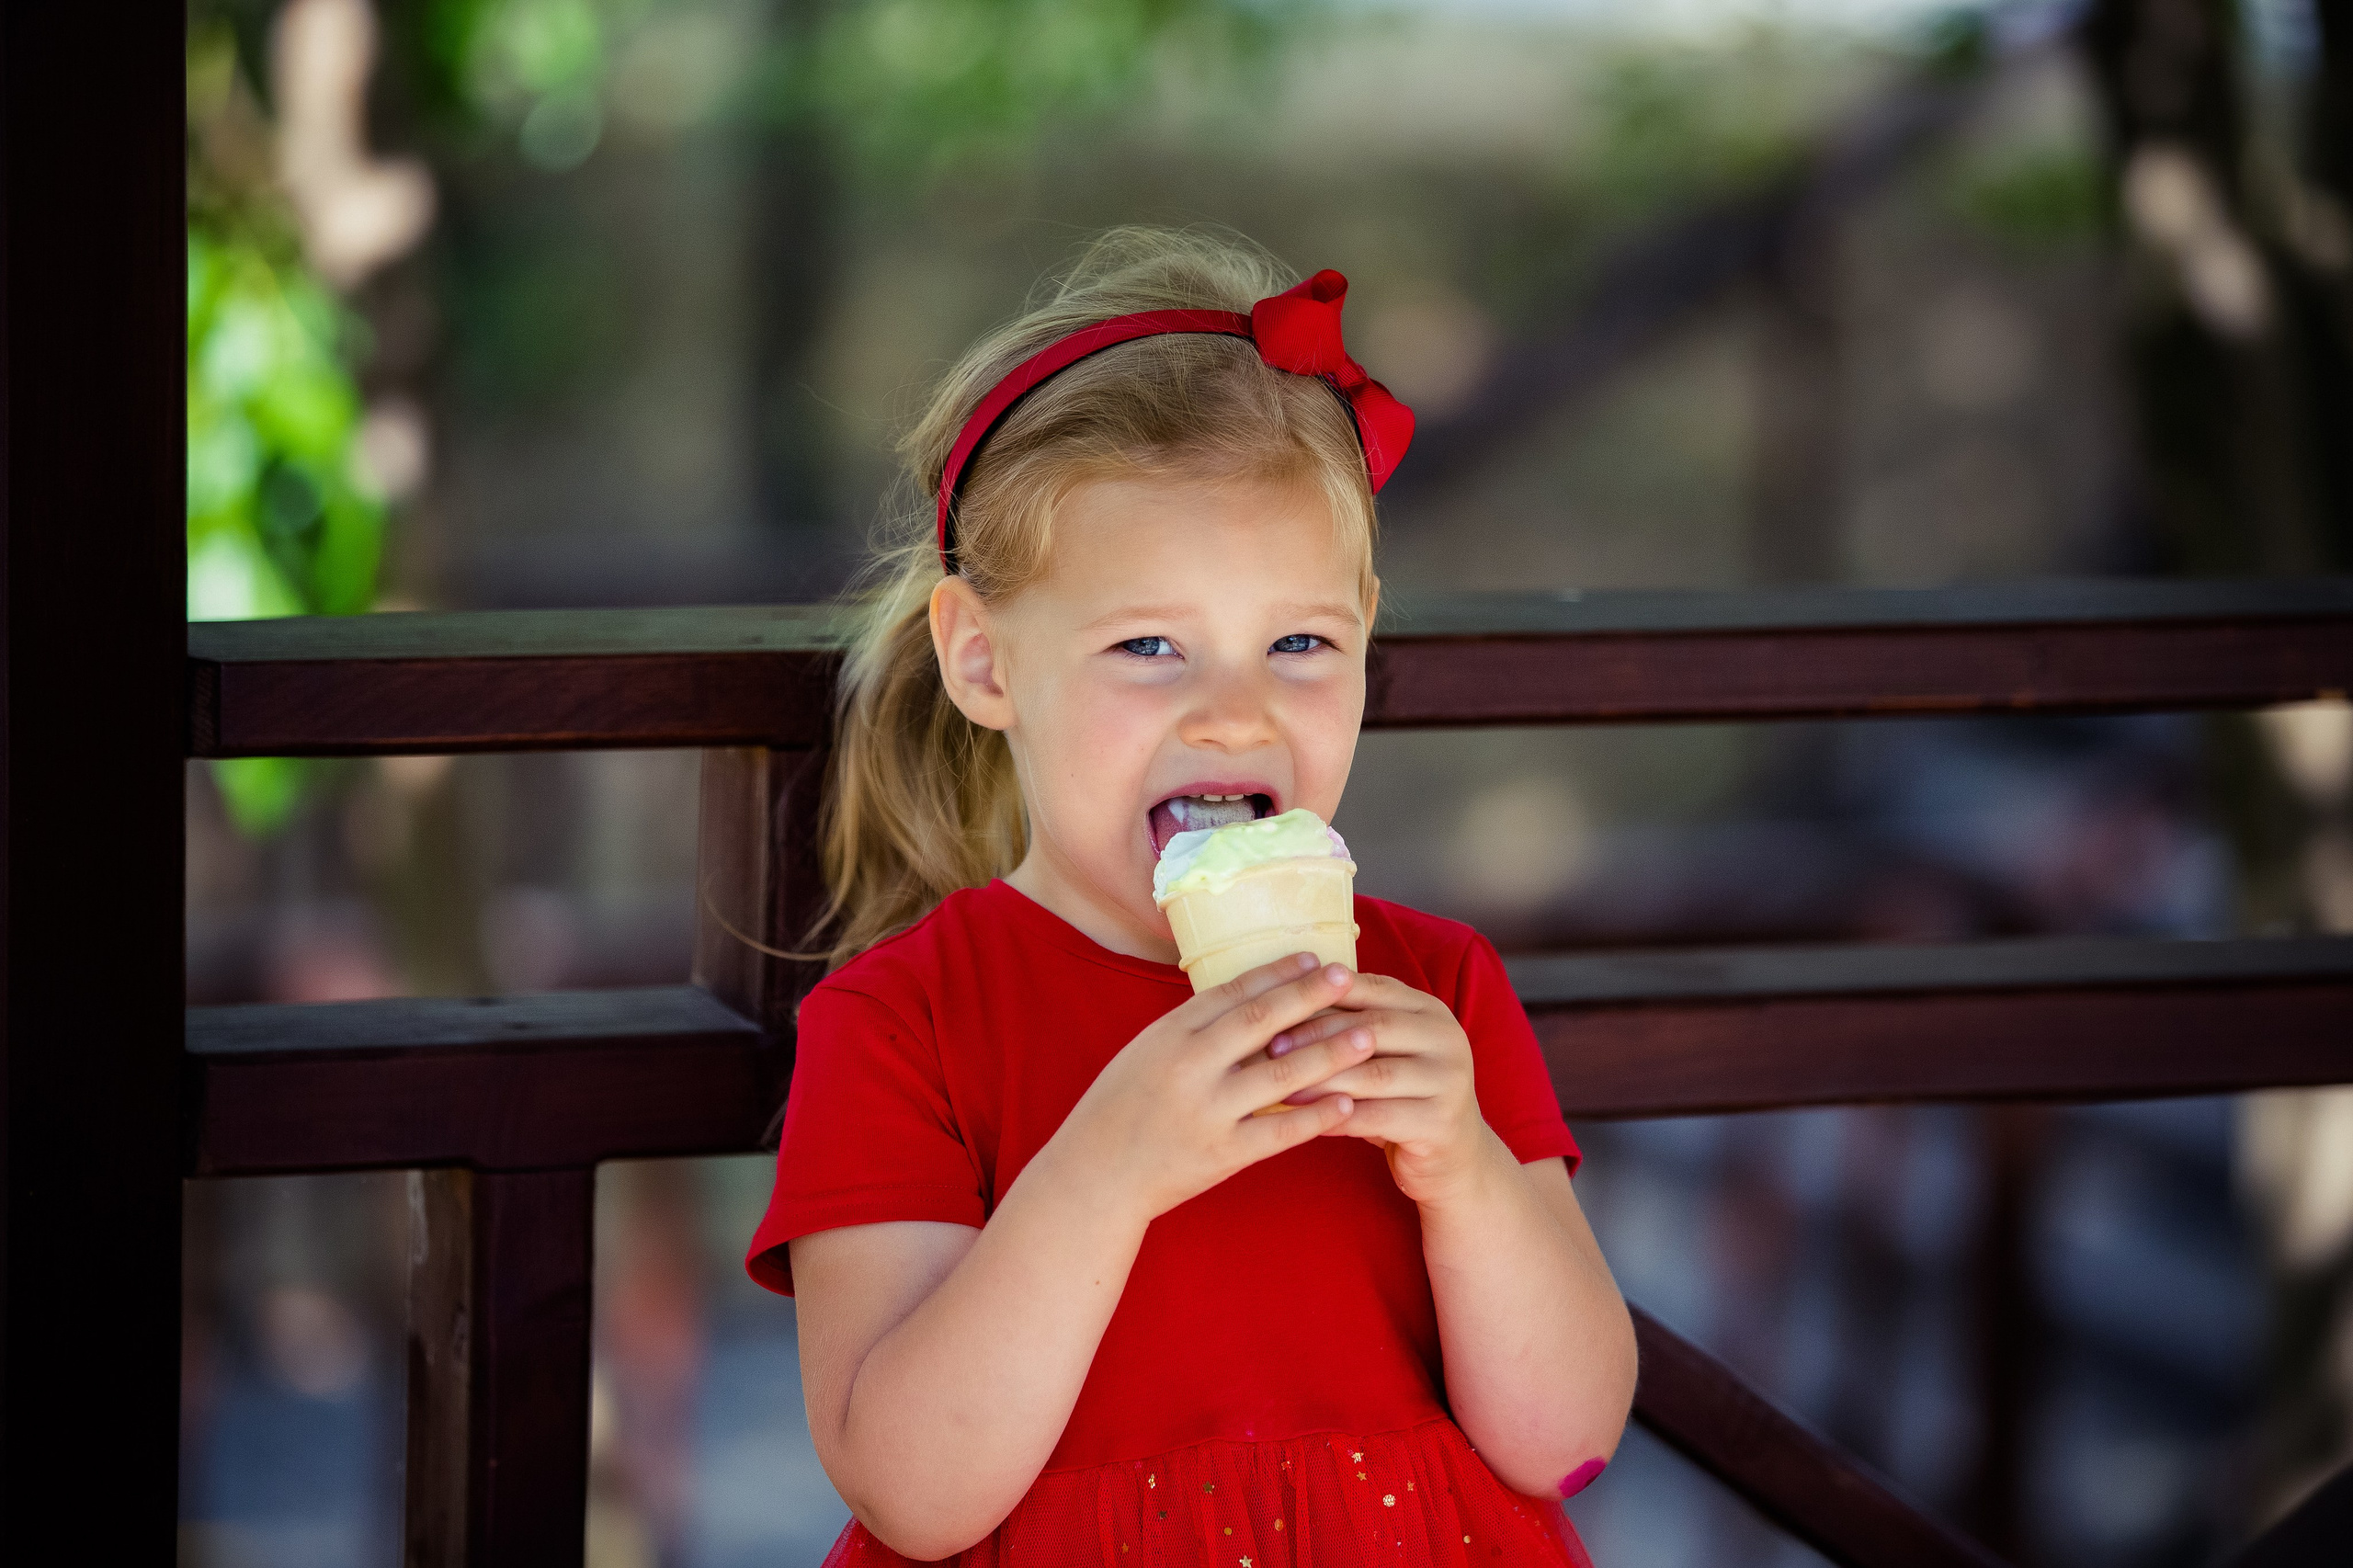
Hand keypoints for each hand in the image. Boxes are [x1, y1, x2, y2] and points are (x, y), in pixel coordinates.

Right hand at [1042, 953, 1370, 1221]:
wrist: (1094, 1175)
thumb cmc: (1119, 1109)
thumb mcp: (1144, 1054)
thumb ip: (1192, 1030)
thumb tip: (1244, 999)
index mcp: (1168, 1035)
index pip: (1231, 993)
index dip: (1276, 973)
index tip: (1313, 957)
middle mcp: (1189, 1067)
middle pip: (1260, 1022)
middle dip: (1309, 997)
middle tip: (1348, 977)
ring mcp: (1208, 1111)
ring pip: (1280, 1076)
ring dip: (1329, 1053)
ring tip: (1369, 1037)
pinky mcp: (1222, 1153)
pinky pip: (1279, 1131)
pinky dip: (1316, 1117)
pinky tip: (1348, 1104)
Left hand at [1266, 973, 1500, 1206]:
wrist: (1454, 1159)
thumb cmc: (1403, 1099)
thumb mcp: (1384, 1054)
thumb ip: (1351, 1027)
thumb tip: (1282, 1004)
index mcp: (1430, 1010)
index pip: (1373, 989)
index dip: (1324, 995)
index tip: (1276, 1005)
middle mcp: (1447, 1038)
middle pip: (1373, 1028)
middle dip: (1317, 1036)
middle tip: (1271, 1048)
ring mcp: (1449, 1080)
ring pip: (1374, 1074)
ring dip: (1322, 1080)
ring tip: (1280, 1087)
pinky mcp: (1441, 1123)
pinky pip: (1379, 1117)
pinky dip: (1339, 1117)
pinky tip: (1307, 1121)